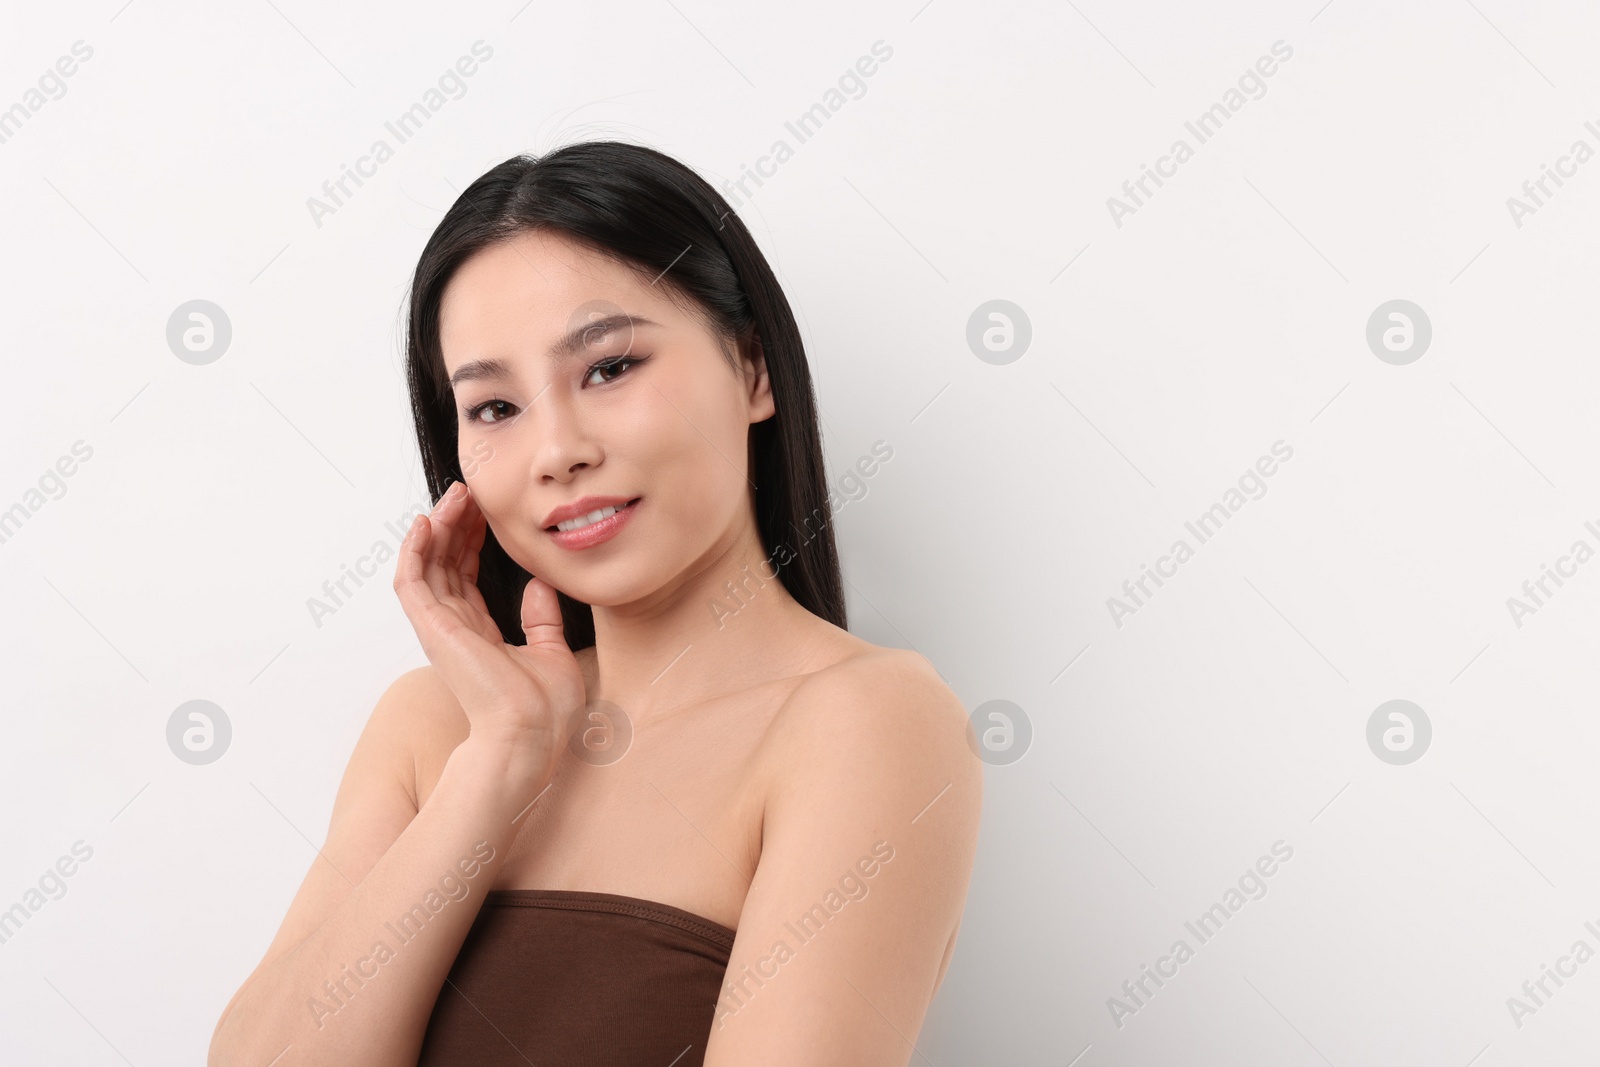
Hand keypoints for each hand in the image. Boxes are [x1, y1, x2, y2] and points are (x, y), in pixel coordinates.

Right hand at [393, 480, 584, 780]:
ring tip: (454, 495)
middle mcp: (455, 629)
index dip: (472, 542)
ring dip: (437, 527)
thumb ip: (542, 619)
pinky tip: (426, 521)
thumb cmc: (544, 709)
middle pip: (444, 565)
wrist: (531, 734)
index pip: (466, 577)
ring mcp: (440, 629)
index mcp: (479, 635)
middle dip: (454, 525)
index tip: (483, 512)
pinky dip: (414, 551)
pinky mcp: (433, 628)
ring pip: (427, 565)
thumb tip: (540, 586)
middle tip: (468, 491)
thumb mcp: (553, 652)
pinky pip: (412, 581)